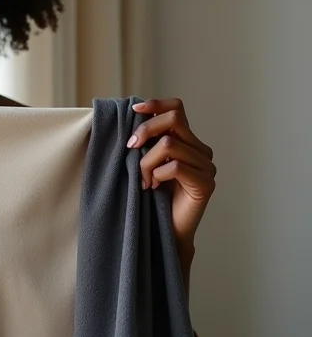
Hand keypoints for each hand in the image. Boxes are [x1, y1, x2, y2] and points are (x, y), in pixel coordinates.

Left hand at [126, 98, 216, 266]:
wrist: (165, 231)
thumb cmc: (152, 196)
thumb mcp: (146, 162)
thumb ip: (148, 142)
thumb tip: (132, 117)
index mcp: (188, 141)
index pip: (177, 108)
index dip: (156, 105)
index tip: (134, 110)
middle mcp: (201, 150)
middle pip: (173, 120)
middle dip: (146, 131)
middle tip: (130, 148)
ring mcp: (207, 166)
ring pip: (169, 144)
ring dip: (146, 162)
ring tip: (143, 179)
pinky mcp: (205, 184)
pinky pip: (175, 167)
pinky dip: (157, 175)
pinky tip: (154, 188)